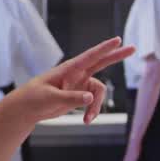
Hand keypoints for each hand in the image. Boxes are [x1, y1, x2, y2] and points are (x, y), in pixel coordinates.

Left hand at [17, 38, 133, 123]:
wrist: (27, 109)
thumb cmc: (34, 98)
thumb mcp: (51, 98)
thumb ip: (71, 97)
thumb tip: (90, 97)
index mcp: (68, 69)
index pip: (89, 57)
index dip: (104, 48)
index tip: (117, 40)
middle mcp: (76, 74)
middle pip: (100, 62)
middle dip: (116, 56)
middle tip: (133, 48)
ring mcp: (78, 85)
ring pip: (99, 92)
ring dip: (97, 106)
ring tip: (88, 119)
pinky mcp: (78, 95)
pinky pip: (93, 102)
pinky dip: (92, 111)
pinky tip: (86, 120)